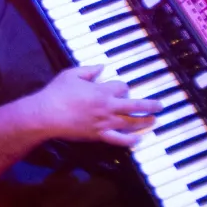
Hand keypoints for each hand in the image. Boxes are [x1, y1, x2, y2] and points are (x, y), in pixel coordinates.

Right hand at [31, 66, 164, 147]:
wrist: (46, 115)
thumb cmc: (57, 93)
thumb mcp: (71, 74)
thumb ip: (89, 70)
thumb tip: (101, 67)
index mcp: (102, 90)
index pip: (122, 86)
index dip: (123, 86)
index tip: (120, 87)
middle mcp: (108, 107)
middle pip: (135, 105)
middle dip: (150, 105)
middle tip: (160, 105)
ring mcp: (105, 122)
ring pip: (131, 122)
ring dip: (144, 121)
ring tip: (154, 120)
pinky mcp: (99, 135)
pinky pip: (118, 139)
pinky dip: (130, 140)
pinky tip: (138, 139)